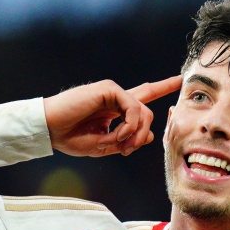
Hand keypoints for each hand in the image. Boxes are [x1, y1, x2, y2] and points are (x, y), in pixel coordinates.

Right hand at [43, 76, 181, 156]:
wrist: (50, 129)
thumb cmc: (70, 138)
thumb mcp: (103, 146)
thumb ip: (126, 141)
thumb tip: (151, 135)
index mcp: (114, 110)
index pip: (142, 97)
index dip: (161, 87)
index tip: (179, 79)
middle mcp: (116, 98)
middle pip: (147, 107)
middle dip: (143, 133)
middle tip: (127, 150)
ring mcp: (113, 92)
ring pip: (144, 112)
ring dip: (134, 134)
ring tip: (117, 144)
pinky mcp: (109, 89)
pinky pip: (133, 109)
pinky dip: (128, 127)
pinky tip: (115, 135)